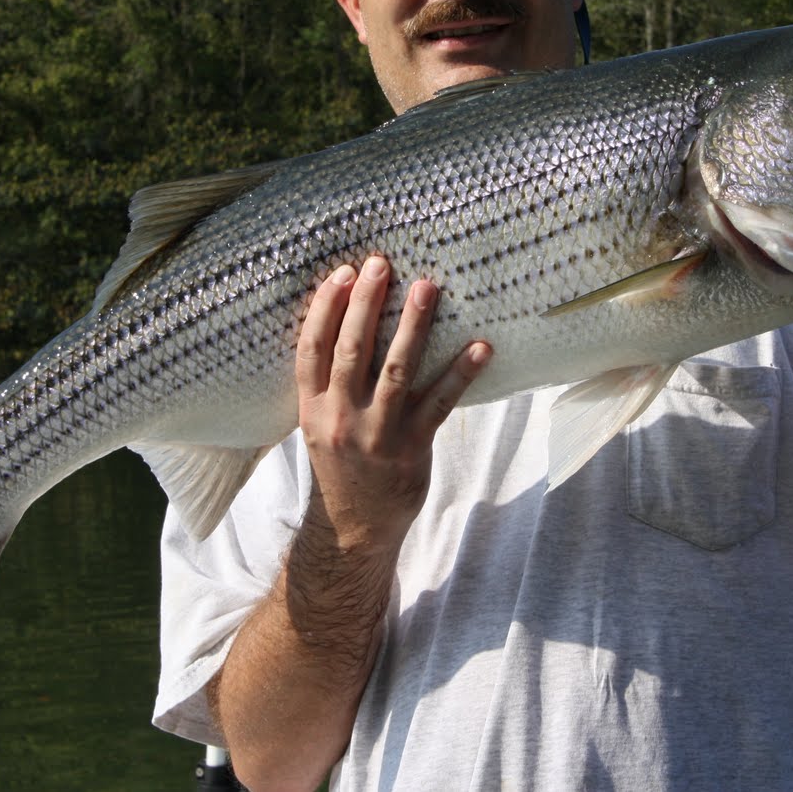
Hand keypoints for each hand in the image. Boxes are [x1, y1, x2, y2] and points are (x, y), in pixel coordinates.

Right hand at [295, 255, 491, 553]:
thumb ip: (330, 383)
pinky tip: (480, 347)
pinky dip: (461, 373)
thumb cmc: (343, 464)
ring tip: (428, 287)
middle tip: (381, 263)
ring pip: (396, 370)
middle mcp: (340, 418)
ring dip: (414, 325)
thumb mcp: (320, 424)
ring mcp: (376, 434)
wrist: (355, 528)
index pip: (312, 349)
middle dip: (366, 303)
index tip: (342, 273)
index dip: (324, 308)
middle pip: (352, 350)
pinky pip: (440, 403)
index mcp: (312, 408)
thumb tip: (350, 322)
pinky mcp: (411, 448)